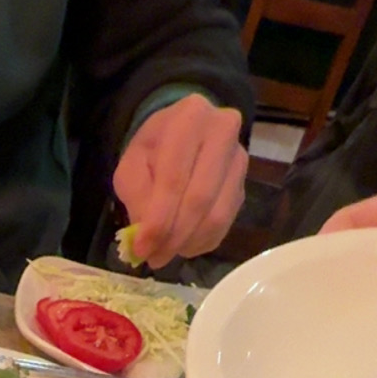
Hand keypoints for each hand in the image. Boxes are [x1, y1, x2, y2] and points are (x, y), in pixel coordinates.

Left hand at [113, 94, 246, 269]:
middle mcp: (223, 132)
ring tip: (167, 253)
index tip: (142, 249)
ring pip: (217, 214)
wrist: (184, 131)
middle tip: (155, 258)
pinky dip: (203, 241)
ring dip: (189, 243)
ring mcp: (239, 159)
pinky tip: (185, 245)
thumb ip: (137, 196)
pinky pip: (227, 222)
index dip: (158, 220)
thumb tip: (147, 238)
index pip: (174, 179)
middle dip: (174, 236)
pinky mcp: (244, 183)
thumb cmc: (155, 147)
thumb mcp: (132, 164)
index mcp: (189, 119)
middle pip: (200, 199)